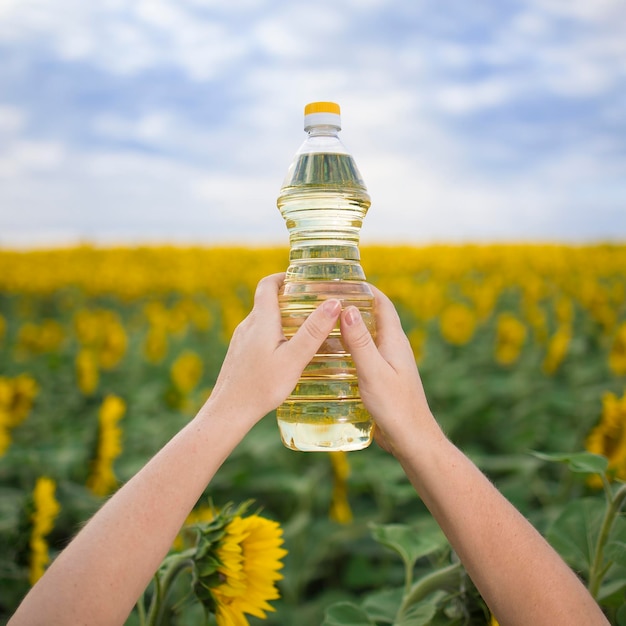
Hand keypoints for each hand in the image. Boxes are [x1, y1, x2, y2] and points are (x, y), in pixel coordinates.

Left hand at [208, 273, 341, 426]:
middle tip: (312, 304)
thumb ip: (313, 331)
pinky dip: (274, 335)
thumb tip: (334, 303)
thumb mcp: (293, 358)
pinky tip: (286, 353)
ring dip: (282, 318)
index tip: (302, 279)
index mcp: (261, 320)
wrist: (228, 412)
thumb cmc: (261, 386)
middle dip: (289, 298)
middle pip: (266, 301)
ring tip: (305, 329)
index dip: (283, 277)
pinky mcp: (239, 355)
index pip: (267, 285)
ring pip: (263, 320)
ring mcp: (241, 341)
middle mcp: (247, 326)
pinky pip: (258, 336)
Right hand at [339, 286, 440, 456]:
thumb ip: (360, 342)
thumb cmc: (396, 407)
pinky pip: (363, 357)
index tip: (344, 280)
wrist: (411, 441)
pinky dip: (347, 352)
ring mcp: (388, 365)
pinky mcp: (381, 380)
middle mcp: (393, 349)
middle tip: (325, 302)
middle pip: (373, 319)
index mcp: (395, 341)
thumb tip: (349, 309)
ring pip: (366, 339)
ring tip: (321, 327)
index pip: (383, 304)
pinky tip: (329, 359)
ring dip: (348, 330)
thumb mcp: (374, 372)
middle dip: (352, 307)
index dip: (367, 289)